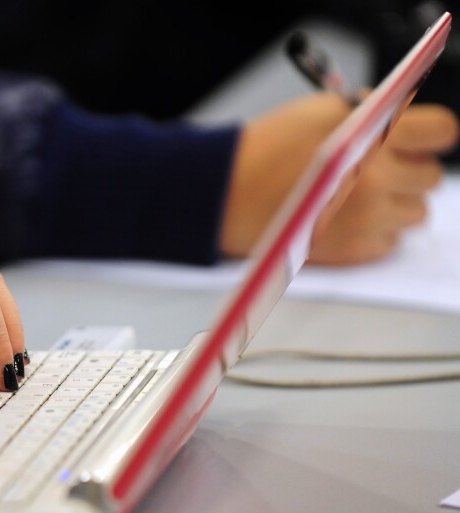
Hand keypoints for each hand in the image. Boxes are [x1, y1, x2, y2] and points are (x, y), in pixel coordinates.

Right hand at [221, 93, 458, 264]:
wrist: (225, 196)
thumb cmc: (263, 153)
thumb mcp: (319, 111)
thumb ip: (370, 113)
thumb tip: (401, 119)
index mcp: (372, 137)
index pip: (441, 132)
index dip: (429, 135)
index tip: (418, 139)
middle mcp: (378, 180)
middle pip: (430, 178)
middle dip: (408, 171)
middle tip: (378, 169)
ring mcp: (368, 219)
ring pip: (415, 214)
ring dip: (394, 204)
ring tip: (357, 197)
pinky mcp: (354, 251)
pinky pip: (390, 242)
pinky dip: (374, 232)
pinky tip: (343, 218)